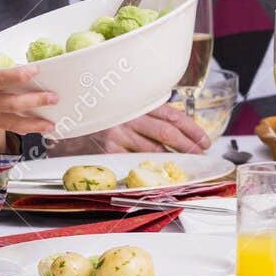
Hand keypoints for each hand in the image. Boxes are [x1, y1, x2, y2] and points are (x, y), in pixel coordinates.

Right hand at [0, 56, 58, 140]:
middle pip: (13, 102)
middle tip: (55, 98)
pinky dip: (23, 128)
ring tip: (53, 125)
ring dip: (34, 123)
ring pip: (13, 120)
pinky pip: (7, 126)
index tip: (35, 70)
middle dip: (35, 101)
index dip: (17, 75)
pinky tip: (38, 129)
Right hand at [52, 104, 209, 154]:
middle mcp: (130, 115)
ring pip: (152, 149)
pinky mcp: (107, 148)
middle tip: (201, 155)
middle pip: (167, 132)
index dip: (192, 129)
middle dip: (188, 146)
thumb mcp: (127, 103)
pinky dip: (147, 168)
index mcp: (139, 102)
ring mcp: (118, 133)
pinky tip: (157, 173)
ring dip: (171, 159)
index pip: (173, 115)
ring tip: (184, 165)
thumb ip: (148, 111)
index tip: (205, 141)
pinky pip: (132, 161)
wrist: (70, 111)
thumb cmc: (102, 107)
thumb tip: (176, 126)